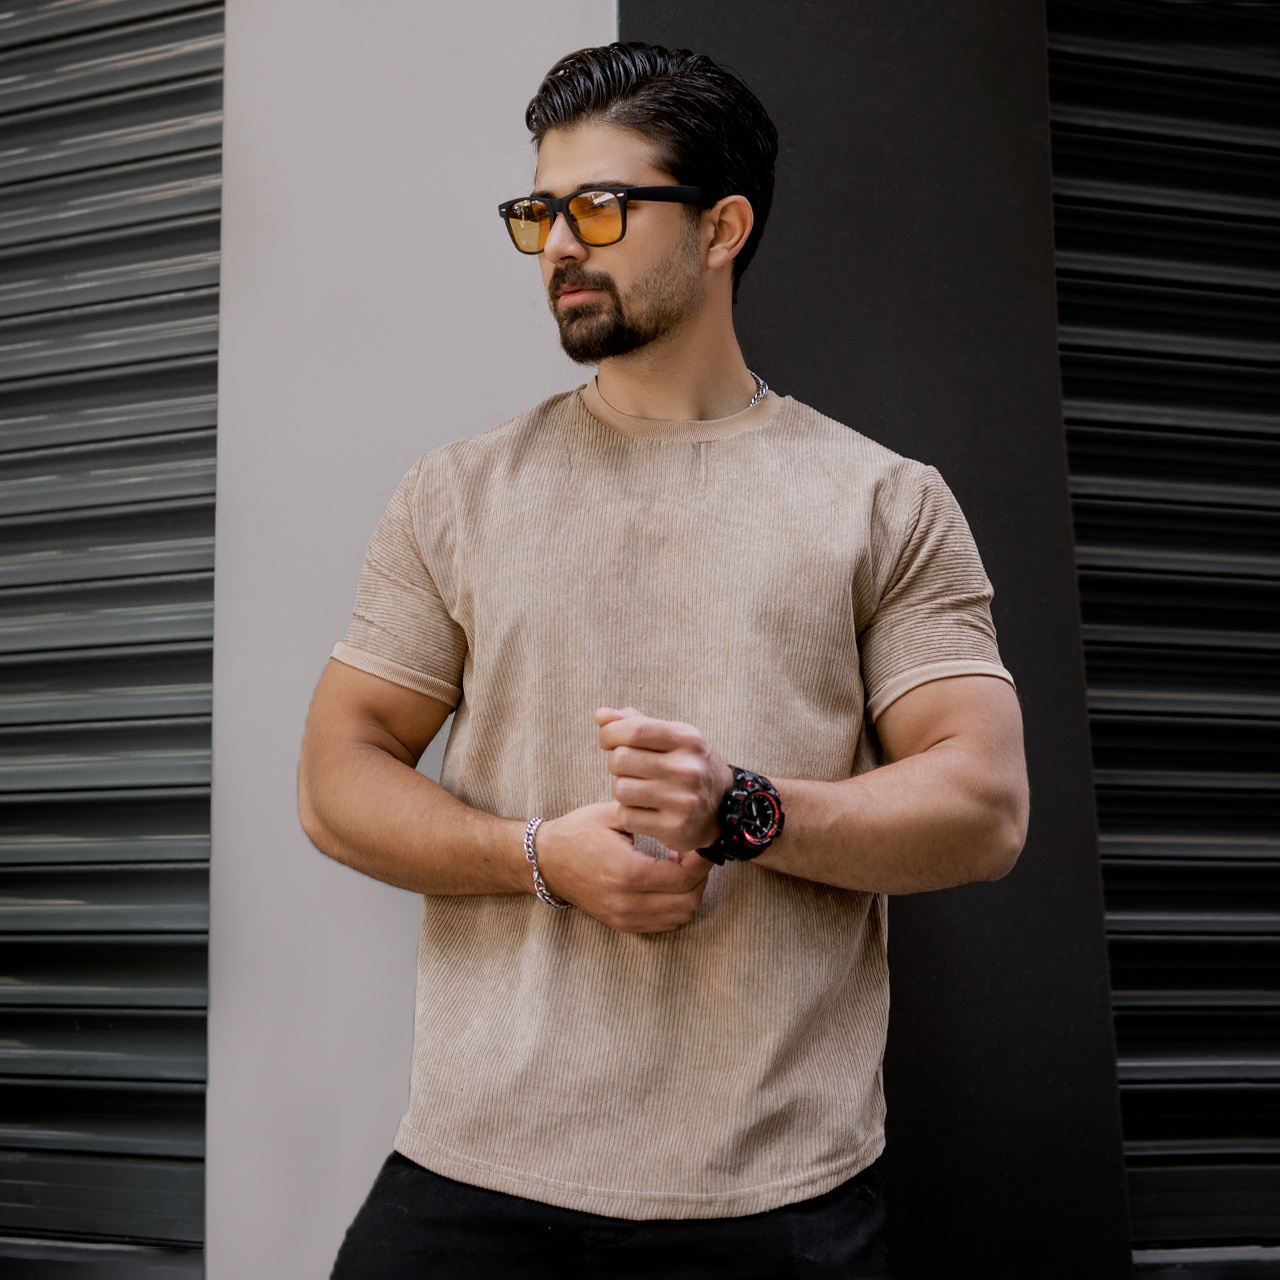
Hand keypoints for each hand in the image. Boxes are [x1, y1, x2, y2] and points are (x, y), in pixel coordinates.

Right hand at [534, 803, 711, 933]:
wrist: (546, 861)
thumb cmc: (578, 832)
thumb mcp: (613, 815)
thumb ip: (650, 818)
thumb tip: (684, 821)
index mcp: (626, 872)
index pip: (683, 879)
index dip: (701, 862)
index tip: (702, 845)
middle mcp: (626, 902)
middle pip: (688, 901)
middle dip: (699, 877)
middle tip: (692, 855)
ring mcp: (623, 917)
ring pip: (680, 916)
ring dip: (689, 892)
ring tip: (679, 868)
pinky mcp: (621, 924)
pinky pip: (665, 924)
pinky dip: (675, 905)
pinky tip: (666, 883)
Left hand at [595, 707, 733, 853]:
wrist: (723, 808)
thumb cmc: (687, 766)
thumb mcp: (672, 737)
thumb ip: (635, 723)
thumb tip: (601, 715)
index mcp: (687, 739)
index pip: (634, 729)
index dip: (610, 733)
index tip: (608, 741)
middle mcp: (687, 769)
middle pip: (621, 759)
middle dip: (615, 763)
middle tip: (627, 769)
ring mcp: (683, 800)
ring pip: (620, 790)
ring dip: (621, 790)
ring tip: (637, 789)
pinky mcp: (675, 828)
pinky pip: (627, 817)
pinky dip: (628, 813)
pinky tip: (643, 810)